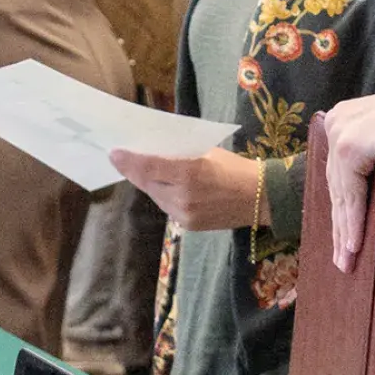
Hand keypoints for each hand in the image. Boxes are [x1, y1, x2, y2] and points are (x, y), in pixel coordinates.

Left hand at [109, 146, 259, 229]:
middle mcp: (183, 196)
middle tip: (122, 158)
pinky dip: (162, 194)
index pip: (148, 166)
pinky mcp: (188, 225)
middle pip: (147, 182)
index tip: (114, 153)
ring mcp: (184, 215)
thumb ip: (178, 152)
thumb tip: (151, 148)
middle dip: (133, 170)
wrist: (260, 198)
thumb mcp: (207, 151)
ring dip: (147, 183)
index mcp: (190, 172)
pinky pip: (166, 206)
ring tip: (140, 170)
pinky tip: (162, 186)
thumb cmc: (235, 167)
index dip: (128, 160)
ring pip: (155, 196)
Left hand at [322, 77, 374, 272]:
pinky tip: (356, 243)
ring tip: (348, 261)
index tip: (340, 242)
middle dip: (339, 227)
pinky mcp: (353, 144)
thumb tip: (360, 199)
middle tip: (342, 262)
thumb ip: (371, 159)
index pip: (336, 176)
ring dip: (345, 231)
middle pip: (336, 186)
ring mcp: (342, 131)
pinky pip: (352, 192)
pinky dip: (355, 220)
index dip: (339, 211)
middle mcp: (336, 122)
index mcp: (341, 119)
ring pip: (342, 192)